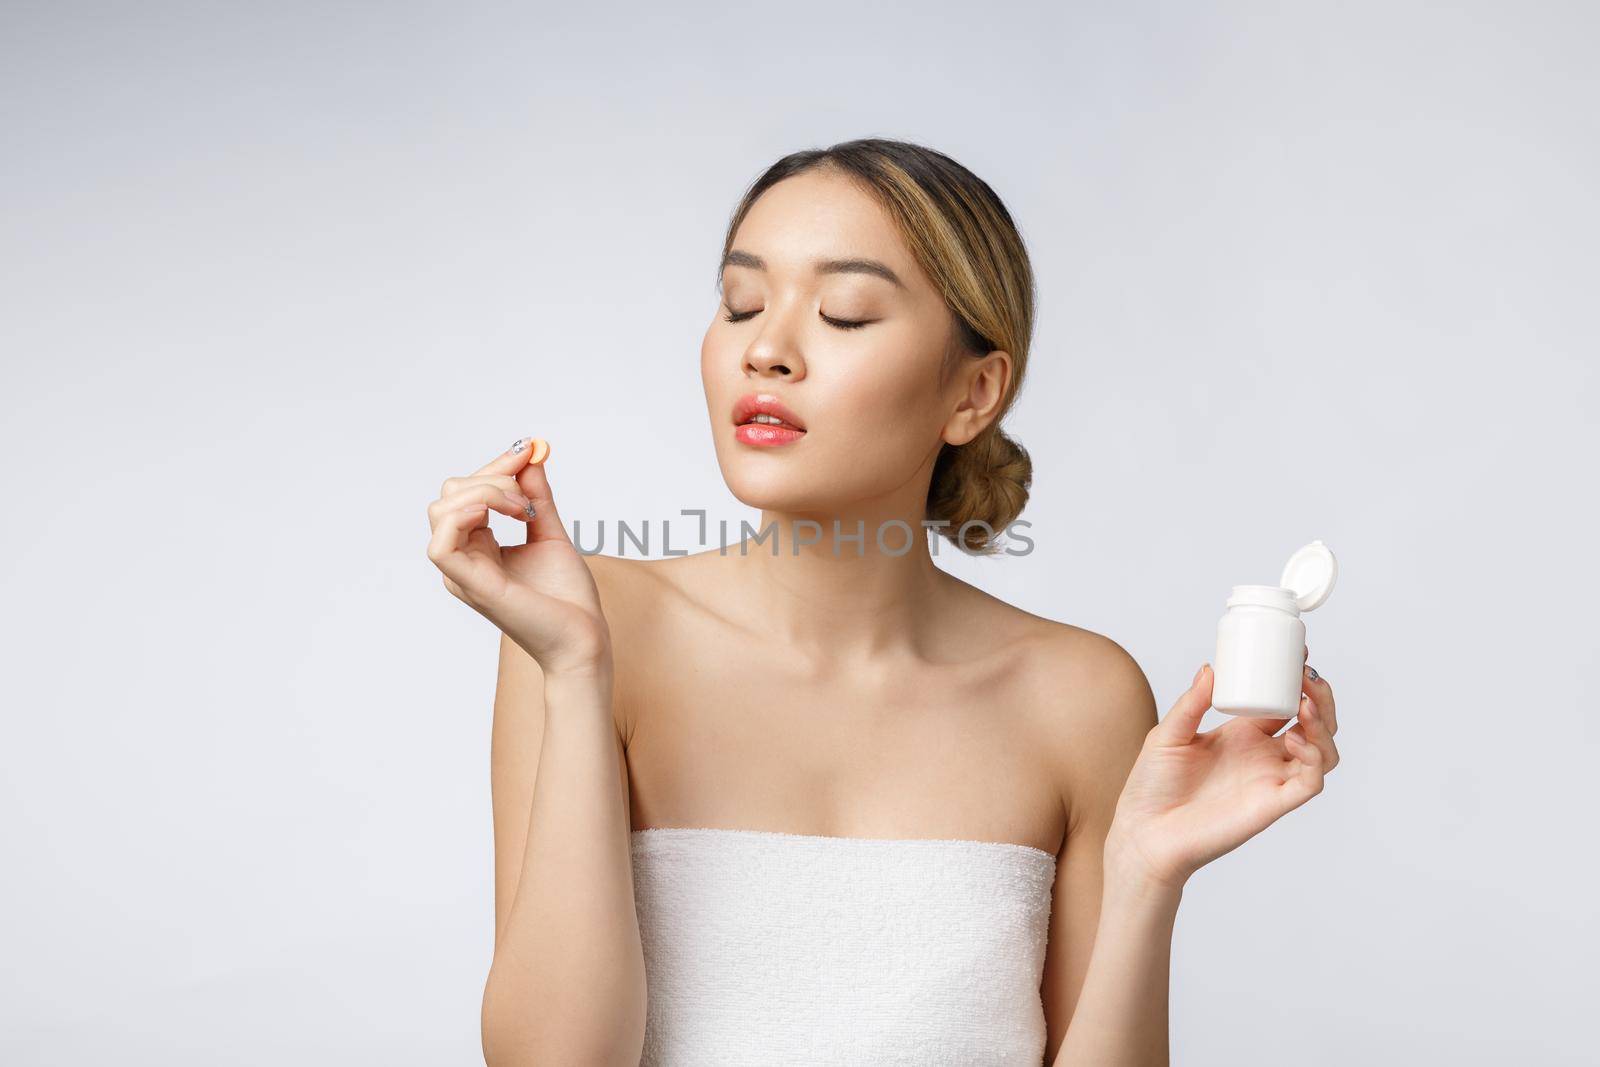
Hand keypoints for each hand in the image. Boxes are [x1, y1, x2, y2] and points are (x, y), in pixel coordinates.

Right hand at [426, 436, 610, 675]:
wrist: (584, 638)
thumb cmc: (568, 598)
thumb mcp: (550, 533)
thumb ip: (537, 497)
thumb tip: (529, 456)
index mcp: (478, 547)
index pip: (465, 491)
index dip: (494, 467)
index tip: (527, 454)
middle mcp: (464, 558)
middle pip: (450, 494)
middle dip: (491, 477)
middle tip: (531, 495)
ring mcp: (463, 573)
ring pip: (443, 510)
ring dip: (486, 492)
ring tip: (526, 510)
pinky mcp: (471, 585)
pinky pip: (441, 544)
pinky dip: (465, 515)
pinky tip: (498, 511)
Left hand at [1105, 645, 1339, 892]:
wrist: (1144, 832)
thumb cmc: (1153, 787)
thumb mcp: (1168, 734)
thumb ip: (1191, 703)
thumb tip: (1211, 668)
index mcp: (1242, 734)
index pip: (1283, 702)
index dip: (1296, 680)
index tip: (1297, 654)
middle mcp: (1263, 755)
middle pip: (1313, 723)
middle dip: (1319, 696)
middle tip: (1307, 675)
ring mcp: (1271, 779)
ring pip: (1324, 751)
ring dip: (1325, 724)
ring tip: (1306, 703)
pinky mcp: (1273, 804)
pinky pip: (1310, 781)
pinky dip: (1314, 757)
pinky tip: (1295, 738)